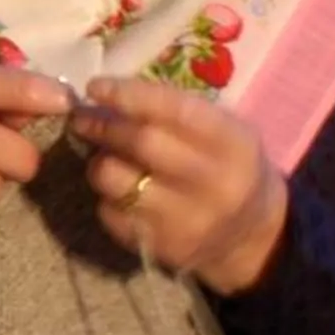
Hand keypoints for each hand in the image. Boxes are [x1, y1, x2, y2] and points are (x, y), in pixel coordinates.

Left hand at [69, 78, 290, 293]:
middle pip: (142, 144)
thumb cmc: (230, 167)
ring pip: (118, 181)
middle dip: (103, 126)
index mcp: (235, 144)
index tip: (95, 86)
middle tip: (82, 117)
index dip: (129, 95)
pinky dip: (106, 196)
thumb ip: (177, 111)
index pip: (175, 110)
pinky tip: (118, 190)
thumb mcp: (224, 132)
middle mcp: (215, 183)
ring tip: (102, 155)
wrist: (251, 238)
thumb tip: (112, 94)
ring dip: (99, 162)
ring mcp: (188, 220)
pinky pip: (112, 214)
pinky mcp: (162, 247)